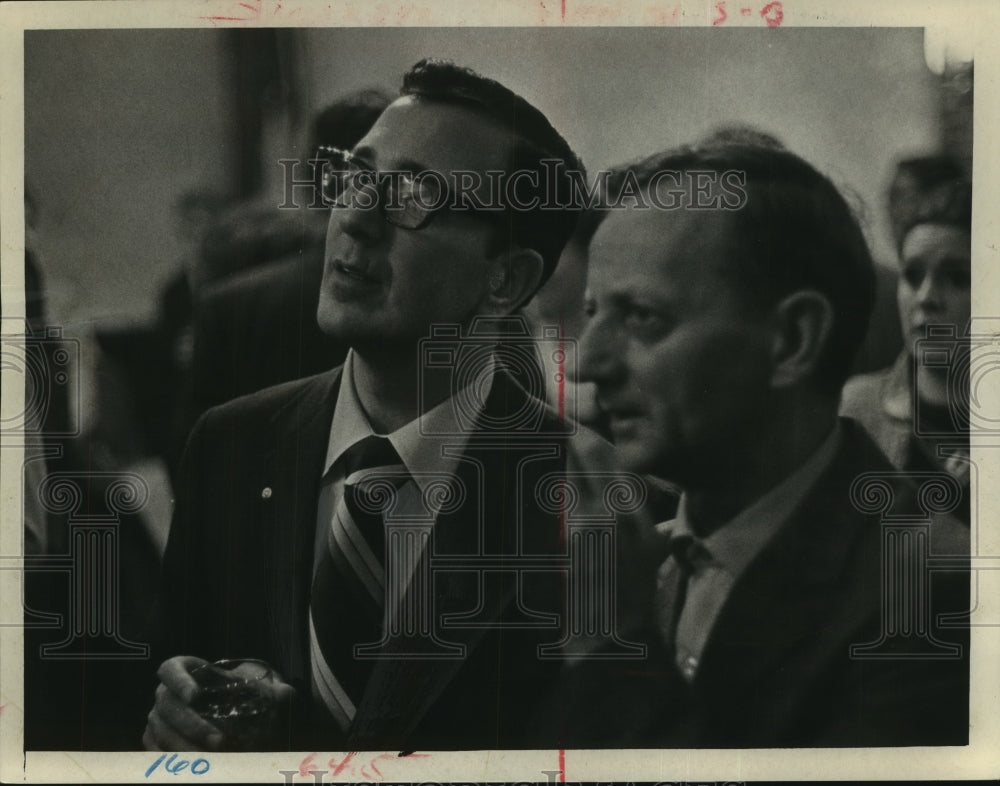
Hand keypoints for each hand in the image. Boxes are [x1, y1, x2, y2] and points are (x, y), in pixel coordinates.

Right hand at [143, 655, 295, 750]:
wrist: (235, 715)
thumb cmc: (243, 694)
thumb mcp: (259, 687)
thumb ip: (275, 689)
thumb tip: (286, 695)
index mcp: (185, 670)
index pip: (171, 668)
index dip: (179, 680)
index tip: (195, 696)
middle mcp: (166, 693)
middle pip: (168, 706)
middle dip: (192, 725)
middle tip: (219, 741)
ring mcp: (158, 718)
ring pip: (161, 732)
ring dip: (185, 747)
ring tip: (212, 759)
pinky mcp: (156, 741)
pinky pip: (156, 751)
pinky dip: (172, 759)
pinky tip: (194, 766)